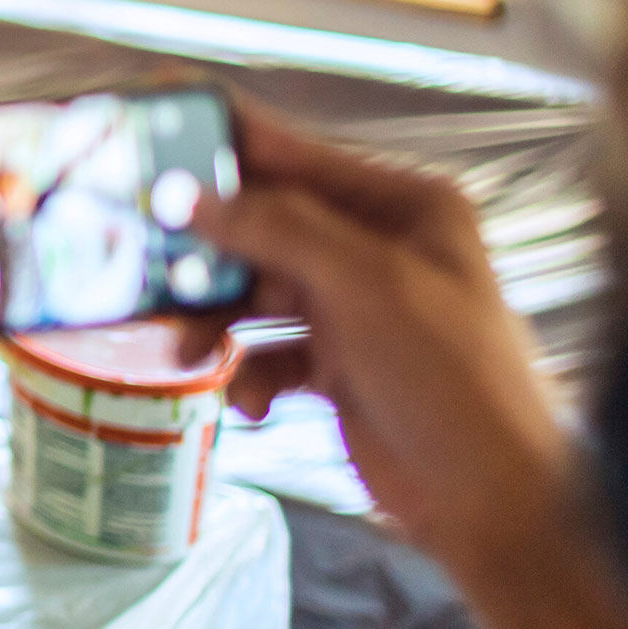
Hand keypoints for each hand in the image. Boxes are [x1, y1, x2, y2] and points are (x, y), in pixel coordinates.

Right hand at [173, 102, 569, 567]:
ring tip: (185, 353)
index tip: (144, 126)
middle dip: (204, 251)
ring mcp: (355, 308)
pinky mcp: (337, 365)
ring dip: (215, 322)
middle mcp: (375, 247)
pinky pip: (267, 352)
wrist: (490, 501)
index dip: (217, 138)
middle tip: (136, 259)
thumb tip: (187, 193)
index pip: (291, 152)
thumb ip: (277, 229)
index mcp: (400, 205)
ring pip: (254, 293)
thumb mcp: (367, 287)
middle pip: (260, 226)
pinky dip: (249, 375)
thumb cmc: (451, 378)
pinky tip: (251, 402)